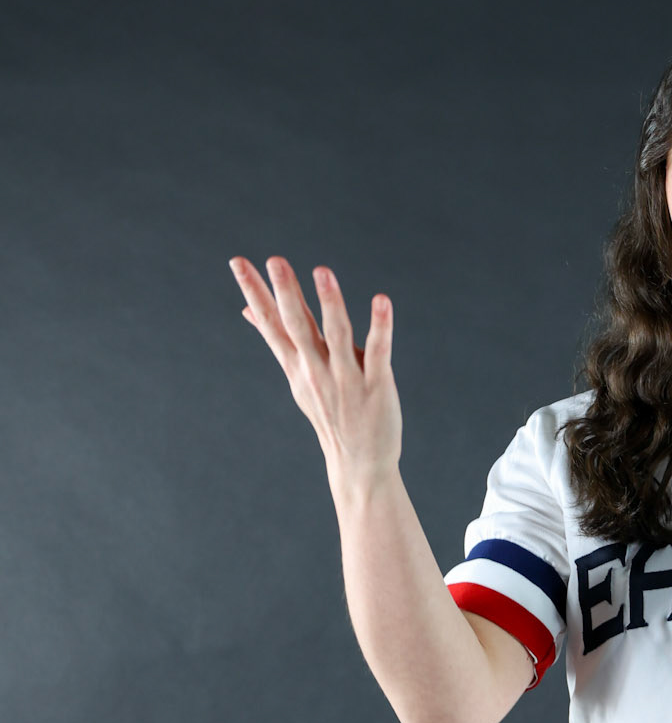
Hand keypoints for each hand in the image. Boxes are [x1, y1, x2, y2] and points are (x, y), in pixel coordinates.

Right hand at [232, 256, 401, 490]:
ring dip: (329, 302)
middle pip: (297, 326)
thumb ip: (278, 338)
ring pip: (337, 335)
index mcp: (297, 365)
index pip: (271, 323)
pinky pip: (378, 351)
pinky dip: (379, 326)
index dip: (254, 291)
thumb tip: (247, 309)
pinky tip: (381, 300)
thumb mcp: (297, 376)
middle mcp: (316, 370)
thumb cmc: (328, 411)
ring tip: (321, 270)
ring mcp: (346, 378)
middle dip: (285, 292)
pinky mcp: (376, 386)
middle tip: (274, 259)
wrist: (357, 463)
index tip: (237, 261)